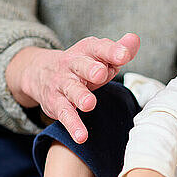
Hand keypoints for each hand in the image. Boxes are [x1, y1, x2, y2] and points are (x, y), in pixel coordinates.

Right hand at [6, 33, 139, 142]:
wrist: (41, 72)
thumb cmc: (82, 66)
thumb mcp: (99, 56)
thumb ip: (119, 50)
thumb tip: (134, 39)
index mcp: (87, 51)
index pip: (99, 48)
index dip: (112, 50)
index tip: (124, 55)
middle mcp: (73, 65)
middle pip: (82, 65)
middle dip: (91, 69)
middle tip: (101, 73)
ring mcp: (63, 84)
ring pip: (72, 89)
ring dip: (80, 96)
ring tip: (90, 104)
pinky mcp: (56, 103)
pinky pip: (65, 114)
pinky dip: (73, 125)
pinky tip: (81, 136)